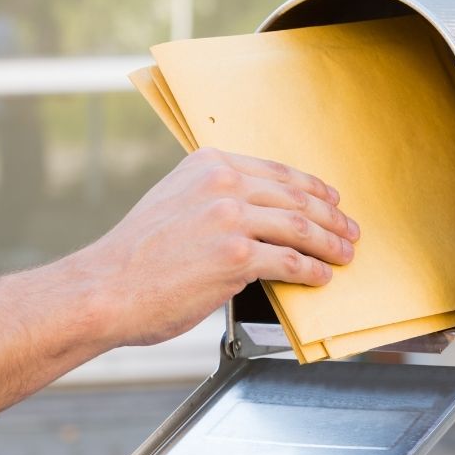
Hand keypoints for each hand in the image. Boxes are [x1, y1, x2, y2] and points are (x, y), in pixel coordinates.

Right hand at [68, 148, 360, 346]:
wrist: (105, 289)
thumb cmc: (135, 257)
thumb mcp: (173, 202)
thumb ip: (213, 198)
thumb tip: (255, 215)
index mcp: (208, 165)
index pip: (277, 172)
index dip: (312, 187)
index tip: (332, 200)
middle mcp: (222, 184)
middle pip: (295, 197)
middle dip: (330, 216)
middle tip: (349, 231)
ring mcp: (230, 219)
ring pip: (299, 228)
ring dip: (329, 243)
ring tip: (343, 254)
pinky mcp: (235, 258)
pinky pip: (289, 262)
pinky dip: (311, 271)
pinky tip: (320, 277)